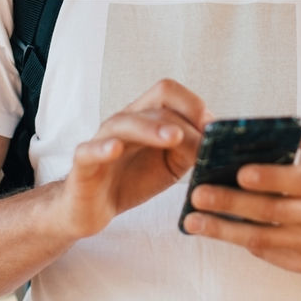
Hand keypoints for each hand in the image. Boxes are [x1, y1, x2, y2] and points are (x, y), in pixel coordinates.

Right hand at [60, 79, 208, 237]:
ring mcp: (103, 140)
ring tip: (174, 137)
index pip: (170, 93)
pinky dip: (103, 148)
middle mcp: (126, 121)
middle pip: (155, 99)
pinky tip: (116, 149)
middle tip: (202, 133)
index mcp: (148, 118)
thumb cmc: (134, 180)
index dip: (194, 106)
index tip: (212, 131)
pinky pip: (89, 150)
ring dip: (152, 128)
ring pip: (126, 122)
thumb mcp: (172, 165)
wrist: (93, 208)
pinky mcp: (84, 163)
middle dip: (183, 113)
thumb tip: (217, 138)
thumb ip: (192, 148)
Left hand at [181, 119, 300, 273]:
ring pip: (262, 239)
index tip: (241, 173)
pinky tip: (214, 230)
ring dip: (224, 230)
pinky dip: (238, 242)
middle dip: (232, 204)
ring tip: (193, 220)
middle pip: (272, 212)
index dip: (271, 179)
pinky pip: (266, 254)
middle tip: (198, 194)